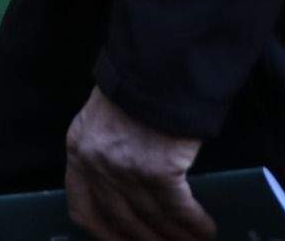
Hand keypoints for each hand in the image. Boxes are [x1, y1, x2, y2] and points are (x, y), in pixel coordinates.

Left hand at [64, 87, 211, 240]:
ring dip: (175, 237)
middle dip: (145, 240)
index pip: (82, 207)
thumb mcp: (103, 116)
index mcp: (78, 148)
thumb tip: (127, 187)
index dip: (102, 233)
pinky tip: (206, 230)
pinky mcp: (158, 170)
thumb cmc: (137, 82)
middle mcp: (97, 165)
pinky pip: (178, 208)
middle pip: (120, 220)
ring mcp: (126, 170)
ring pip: (152, 219)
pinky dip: (194, 223)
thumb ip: (106, 150)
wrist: (158, 62)